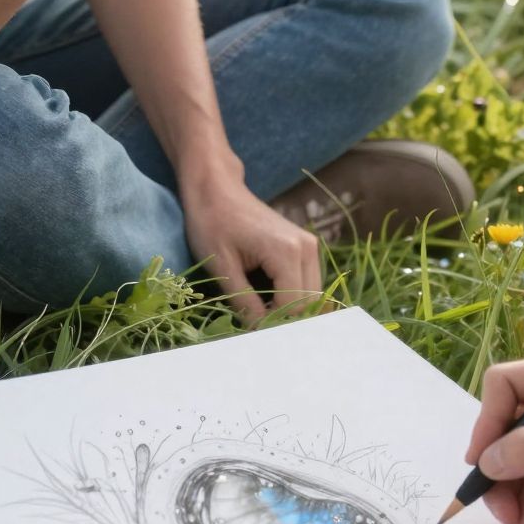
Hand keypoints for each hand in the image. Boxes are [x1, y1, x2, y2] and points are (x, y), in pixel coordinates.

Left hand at [180, 171, 321, 325]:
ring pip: (312, 296)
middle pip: (309, 304)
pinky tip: (266, 301)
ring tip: (259, 316)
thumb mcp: (222, 268)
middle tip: (255, 330)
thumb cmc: (212, 223)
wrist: (216, 188)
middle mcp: (308, 248)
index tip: (249, 335)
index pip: (294, 307)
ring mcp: (310, 246)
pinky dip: (291, 298)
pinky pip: (307, 283)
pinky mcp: (305, 247)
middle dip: (285, 321)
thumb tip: (258, 334)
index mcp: (288, 252)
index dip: (274, 327)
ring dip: (290, 310)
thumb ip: (244, 303)